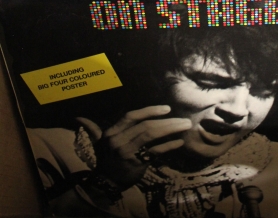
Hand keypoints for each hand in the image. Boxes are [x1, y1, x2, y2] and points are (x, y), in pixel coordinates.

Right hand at [77, 105, 191, 189]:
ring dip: (171, 130)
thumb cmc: (104, 159)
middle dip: (167, 121)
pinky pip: (155, 153)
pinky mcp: (136, 164)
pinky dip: (168, 146)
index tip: (166, 108)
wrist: (103, 184)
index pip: (132, 116)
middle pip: (146, 126)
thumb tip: (78, 118)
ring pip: (152, 137)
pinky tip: (179, 142)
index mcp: (112, 132)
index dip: (150, 110)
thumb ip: (93, 128)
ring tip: (185, 127)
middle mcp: (119, 141)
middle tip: (184, 119)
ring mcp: (127, 153)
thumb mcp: (99, 143)